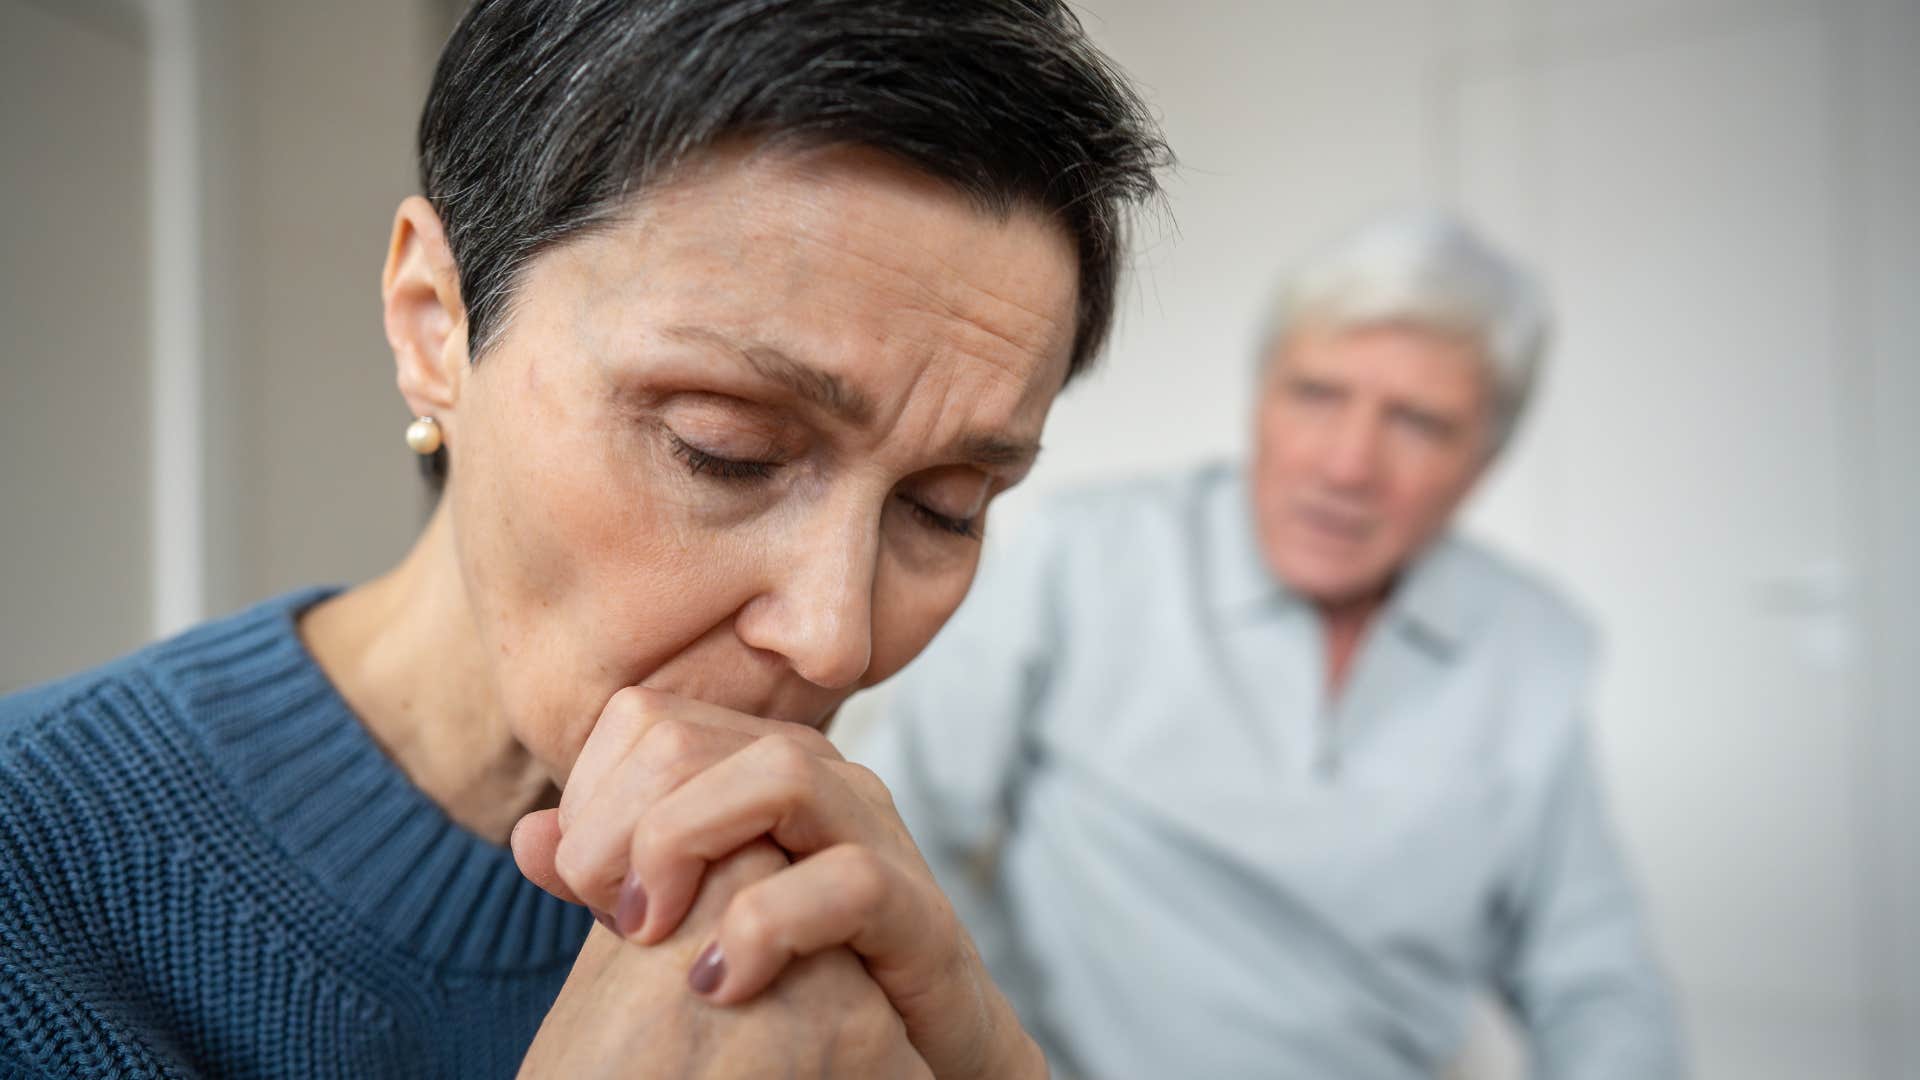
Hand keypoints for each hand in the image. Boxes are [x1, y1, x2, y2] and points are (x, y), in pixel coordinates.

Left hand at [512, 687, 1043, 1079]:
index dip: (590, 796)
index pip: (644, 718)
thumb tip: (527, 834)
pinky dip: (766, 927)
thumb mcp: (681, 919)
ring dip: (683, 847)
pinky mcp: (918, 910)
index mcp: (752, 763)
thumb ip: (612, 876)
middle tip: (608, 913)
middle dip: (617, 827)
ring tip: (648, 932)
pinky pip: (848, 881)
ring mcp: (874, 832)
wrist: (907, 1051)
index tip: (582, 883)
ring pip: (777, 774)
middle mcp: (818, 774)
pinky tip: (720, 982)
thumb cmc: (787, 976)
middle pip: (687, 737)